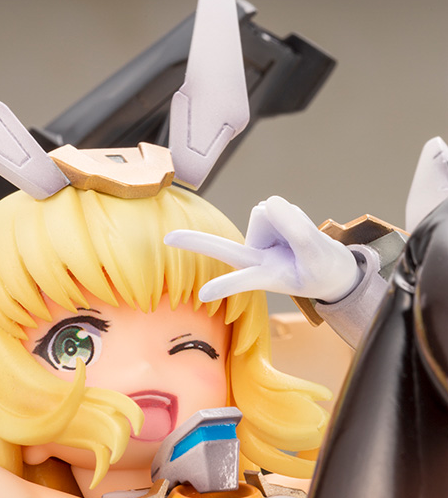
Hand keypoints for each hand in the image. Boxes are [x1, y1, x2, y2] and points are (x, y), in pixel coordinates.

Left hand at [165, 195, 360, 302]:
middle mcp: (254, 257)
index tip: (202, 295)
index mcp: (265, 276)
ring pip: (268, 213)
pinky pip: (276, 208)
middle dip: (196, 243)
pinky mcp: (263, 224)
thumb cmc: (321, 270)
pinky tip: (297, 231)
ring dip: (291, 220)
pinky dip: (292, 216)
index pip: (243, 280)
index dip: (226, 286)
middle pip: (223, 248)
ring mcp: (257, 240)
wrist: (331, 269)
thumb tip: (266, 201)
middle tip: (167, 239)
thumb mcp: (316, 256)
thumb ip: (296, 231)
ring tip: (302, 242)